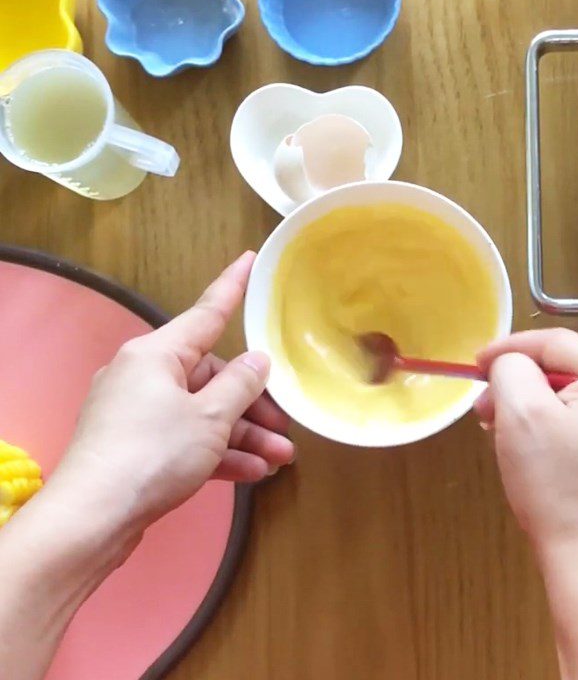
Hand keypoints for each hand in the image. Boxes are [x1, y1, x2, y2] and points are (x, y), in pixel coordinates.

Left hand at [53, 251, 294, 528]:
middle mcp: (144, 375)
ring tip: (279, 459)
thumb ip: (241, 385)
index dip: (232, 286)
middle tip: (285, 425)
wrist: (91, 521)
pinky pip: (186, 438)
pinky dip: (217, 453)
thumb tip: (257, 360)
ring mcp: (137, 413)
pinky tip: (252, 473)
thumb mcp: (210, 417)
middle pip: (212, 376)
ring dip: (242, 435)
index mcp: (157, 354)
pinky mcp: (136, 447)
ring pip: (203, 412)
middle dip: (252, 403)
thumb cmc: (153, 453)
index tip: (248, 258)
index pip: (206, 312)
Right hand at [476, 328, 577, 570]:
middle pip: (572, 373)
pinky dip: (571, 434)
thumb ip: (511, 369)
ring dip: (544, 412)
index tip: (476, 366)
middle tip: (487, 413)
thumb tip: (512, 364)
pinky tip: (549, 460)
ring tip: (511, 439)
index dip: (508, 349)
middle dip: (524, 388)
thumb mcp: (521, 415)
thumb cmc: (559, 489)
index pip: (555, 343)